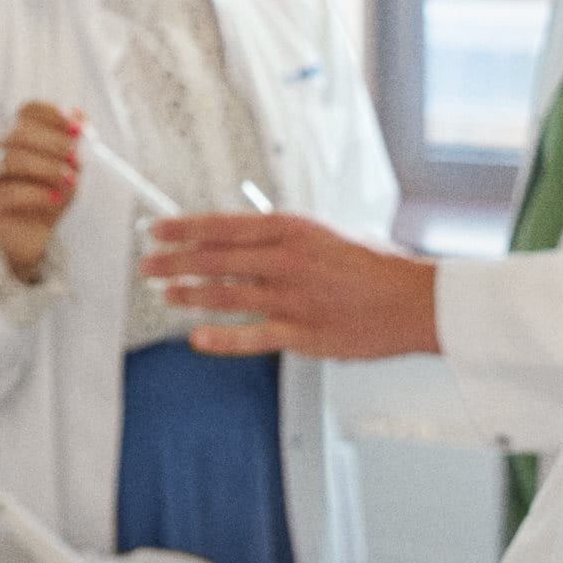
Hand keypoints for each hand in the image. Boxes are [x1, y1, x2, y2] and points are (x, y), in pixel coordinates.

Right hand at [0, 100, 83, 278]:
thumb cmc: (52, 199)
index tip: (78, 129)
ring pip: (11, 159)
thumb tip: (79, 115)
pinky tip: (54, 198)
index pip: (27, 111)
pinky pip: (7, 192)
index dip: (52, 114)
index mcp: (17, 136)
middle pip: (18, 132)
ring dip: (46, 168)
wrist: (36, 239)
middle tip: (77, 158)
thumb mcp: (71, 171)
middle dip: (52, 143)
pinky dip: (36, 193)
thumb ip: (75, 144)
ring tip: (70, 180)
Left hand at [145, 215, 442, 359]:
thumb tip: (241, 239)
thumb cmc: (374, 267)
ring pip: (225, 294)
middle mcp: (287, 260)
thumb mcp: (325, 236)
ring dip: (189, 295)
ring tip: (165, 295)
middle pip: (215, 258)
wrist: (414, 301)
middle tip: (148, 265)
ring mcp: (292, 298)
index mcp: (293, 229)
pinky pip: (252, 336)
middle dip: (175, 261)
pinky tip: (197, 338)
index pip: (224, 225)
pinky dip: (221, 338)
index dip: (184, 228)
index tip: (157, 230)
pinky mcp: (302, 333)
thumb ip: (284, 239)